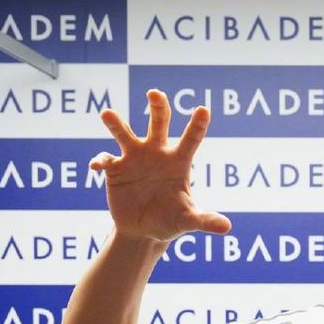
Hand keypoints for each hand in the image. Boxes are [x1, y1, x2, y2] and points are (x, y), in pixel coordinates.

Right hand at [89, 89, 230, 242]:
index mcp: (178, 161)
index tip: (204, 109)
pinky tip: (96, 165)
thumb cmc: (170, 220)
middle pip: (158, 123)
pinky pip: (106, 160)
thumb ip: (204, 220)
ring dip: (116, 123)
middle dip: (157, 107)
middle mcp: (156, 153)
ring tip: (107, 114)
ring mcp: (134, 158)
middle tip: (154, 93)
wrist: (144, 230)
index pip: (191, 139)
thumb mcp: (187, 220)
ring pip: (125, 134)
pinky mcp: (115, 170)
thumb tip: (227, 227)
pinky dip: (100, 160)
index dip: (197, 125)